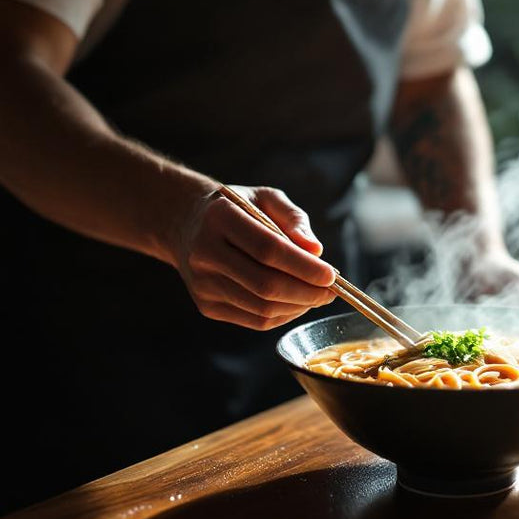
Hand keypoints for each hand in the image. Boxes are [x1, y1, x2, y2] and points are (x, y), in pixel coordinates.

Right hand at [172, 180, 336, 329]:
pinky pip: (254, 320)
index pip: (268, 249)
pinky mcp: (206, 305)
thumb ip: (293, 218)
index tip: (331, 275)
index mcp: (219, 217)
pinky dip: (284, 315)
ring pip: (261, 308)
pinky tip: (297, 303)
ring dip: (298, 306)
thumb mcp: (265, 197)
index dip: (303, 266)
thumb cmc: (236, 208)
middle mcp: (204, 252)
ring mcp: (202, 283)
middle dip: (307, 292)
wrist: (186, 223)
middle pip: (265, 284)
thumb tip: (316, 250)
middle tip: (332, 291)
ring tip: (318, 296)